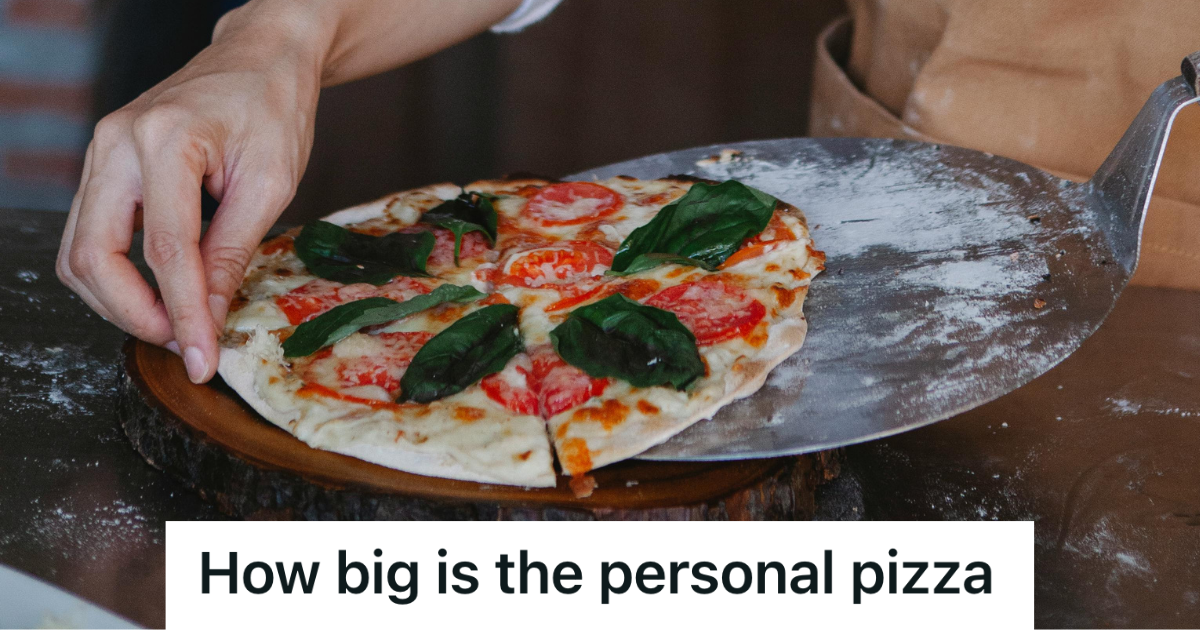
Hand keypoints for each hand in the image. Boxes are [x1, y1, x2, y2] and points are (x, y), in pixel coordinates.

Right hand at [57, 0, 522, 383]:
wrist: (259, 59)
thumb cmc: (273, 109)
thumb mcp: (270, 183)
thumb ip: (232, 251)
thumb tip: (208, 317)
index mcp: (165, 140)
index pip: (165, 250)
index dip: (183, 314)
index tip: (201, 359)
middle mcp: (116, 144)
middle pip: (93, 255)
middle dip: (133, 314)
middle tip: (182, 342)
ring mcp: (101, 152)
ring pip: (78, 250)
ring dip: (118, 300)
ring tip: (175, 323)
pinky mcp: (104, 165)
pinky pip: (89, 233)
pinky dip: (115, 273)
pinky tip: (160, 290)